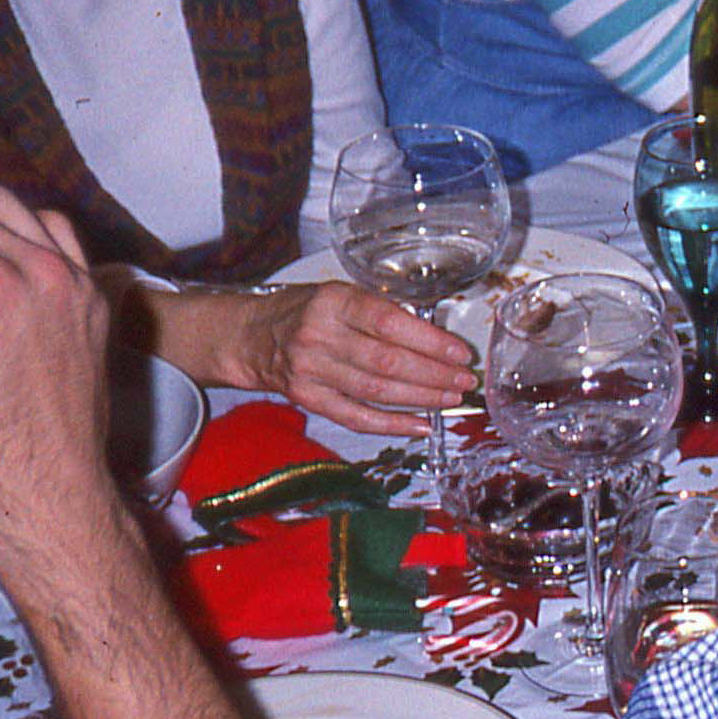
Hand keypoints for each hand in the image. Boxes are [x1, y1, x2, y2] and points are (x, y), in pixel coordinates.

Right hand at [225, 281, 474, 437]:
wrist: (253, 336)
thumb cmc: (307, 311)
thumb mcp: (342, 294)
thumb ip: (382, 312)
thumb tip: (435, 339)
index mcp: (335, 302)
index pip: (391, 323)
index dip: (431, 341)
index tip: (460, 352)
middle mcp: (320, 336)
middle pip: (387, 362)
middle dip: (434, 374)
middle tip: (464, 380)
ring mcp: (311, 371)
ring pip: (376, 392)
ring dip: (421, 398)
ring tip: (451, 398)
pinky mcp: (308, 399)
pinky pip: (356, 417)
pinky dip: (392, 424)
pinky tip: (421, 424)